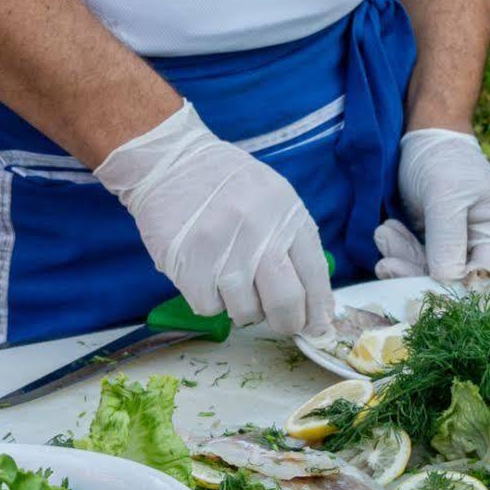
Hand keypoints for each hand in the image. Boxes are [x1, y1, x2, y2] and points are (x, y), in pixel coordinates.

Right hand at [93, 105, 334, 337]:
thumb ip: (295, 244)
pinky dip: (209, 300)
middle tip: (281, 323)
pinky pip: (210, 308)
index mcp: (287, 213)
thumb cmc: (227, 185)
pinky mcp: (190, 265)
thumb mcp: (274, 198)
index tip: (317, 327)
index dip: (318, 309)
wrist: (171, 162)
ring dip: (242, 307)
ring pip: (246, 311)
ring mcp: (223, 249)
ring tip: (230, 279)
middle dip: (287, 322)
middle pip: (286, 302)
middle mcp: (260, 231)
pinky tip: (205, 274)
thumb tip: (317, 305)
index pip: (314, 274)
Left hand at [373, 128, 489, 285]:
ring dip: (403, 260)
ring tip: (384, 234)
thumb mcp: (445, 195)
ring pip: (433, 275)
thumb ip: (447, 238)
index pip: (488, 274)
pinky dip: (400, 252)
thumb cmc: (444, 160)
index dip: (458, 285)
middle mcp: (489, 246)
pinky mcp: (440, 250)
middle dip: (419, 272)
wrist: (424, 143)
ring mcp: (464, 249)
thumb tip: (447, 279)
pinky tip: (387, 232)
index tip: (423, 280)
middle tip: (386, 263)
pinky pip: (420, 263)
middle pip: (458, 280)